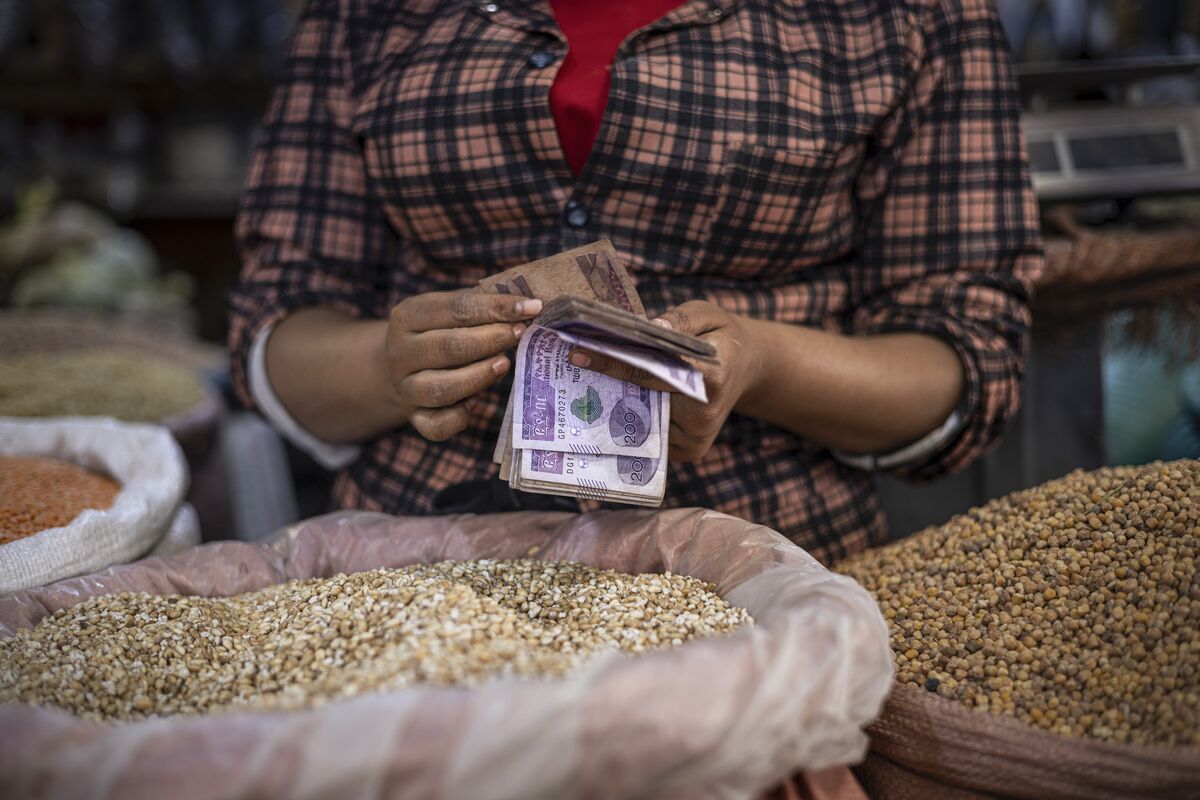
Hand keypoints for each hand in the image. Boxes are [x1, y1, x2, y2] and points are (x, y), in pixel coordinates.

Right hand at [385, 290, 541, 440]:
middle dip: (492, 339)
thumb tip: (528, 303)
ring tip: (505, 363)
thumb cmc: (441, 332)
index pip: (456, 308)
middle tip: (521, 334)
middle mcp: (400, 353)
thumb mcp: (451, 310)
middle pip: (449, 347)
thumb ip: (483, 304)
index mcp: (408, 316)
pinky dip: (459, 417)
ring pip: (442, 388)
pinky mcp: (416, 418)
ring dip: (480, 376)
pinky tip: (476, 403)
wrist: (403, 368)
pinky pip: (437, 426)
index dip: (496, 307)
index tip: (531, 307)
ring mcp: (405, 388)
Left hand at [567, 301, 764, 461]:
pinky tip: (613, 404)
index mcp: (711, 376)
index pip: (651, 372)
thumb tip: (651, 329)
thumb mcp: (707, 314)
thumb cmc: (721, 336)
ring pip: (643, 422)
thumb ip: (679, 320)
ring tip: (587, 385)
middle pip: (642, 400)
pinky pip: (651, 436)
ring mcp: (697, 437)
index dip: (613, 362)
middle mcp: (704, 413)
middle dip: (607, 385)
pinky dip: (632, 420)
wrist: (749, 367)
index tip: (578, 354)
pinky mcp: (691, 450)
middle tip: (572, 369)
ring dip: (615, 405)